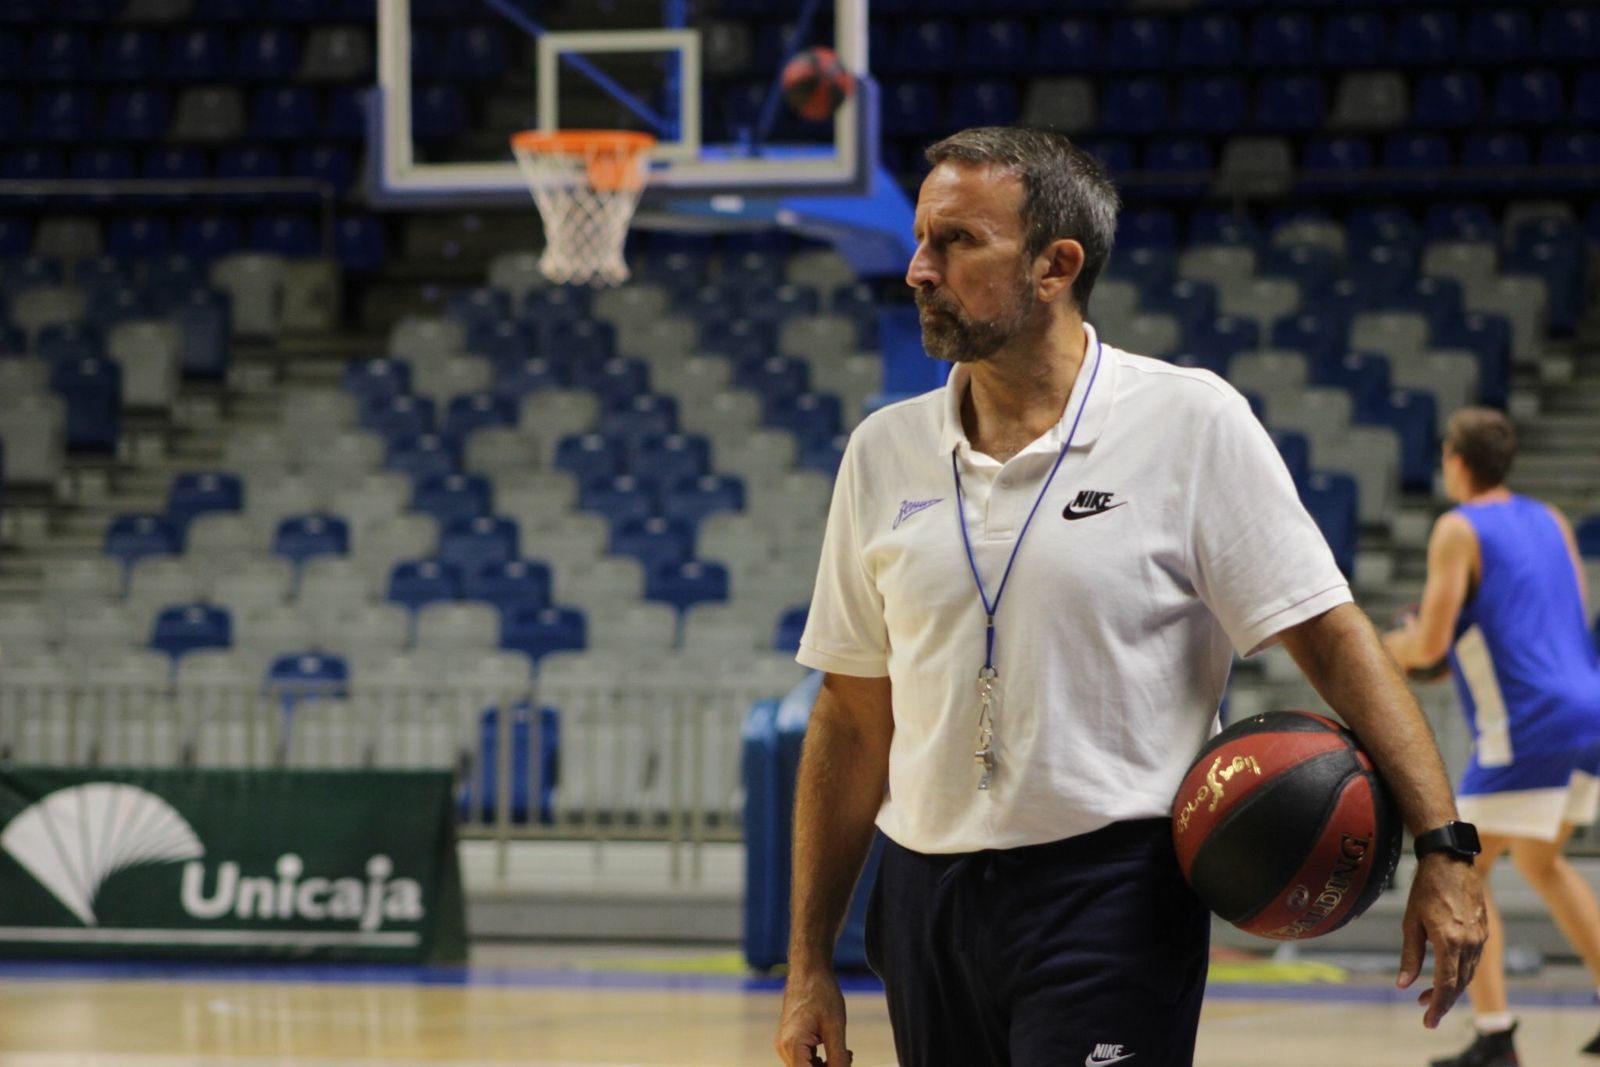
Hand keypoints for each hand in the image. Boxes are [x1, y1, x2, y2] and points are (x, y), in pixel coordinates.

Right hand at [775, 967, 851, 1065]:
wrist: (808, 969)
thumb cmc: (821, 993)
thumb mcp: (835, 1028)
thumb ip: (838, 1057)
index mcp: (792, 1045)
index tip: (842, 1065)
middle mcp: (784, 1048)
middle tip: (848, 1058)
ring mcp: (785, 1044)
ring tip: (846, 1053)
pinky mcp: (790, 1040)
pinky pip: (804, 1059)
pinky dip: (820, 1060)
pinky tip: (834, 1049)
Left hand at [1396, 853, 1486, 1027]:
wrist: (1451, 861)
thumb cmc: (1426, 888)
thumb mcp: (1411, 922)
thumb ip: (1410, 955)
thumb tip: (1403, 984)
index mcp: (1449, 940)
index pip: (1446, 984)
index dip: (1437, 1005)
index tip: (1427, 1020)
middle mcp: (1469, 942)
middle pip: (1460, 984)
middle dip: (1443, 1001)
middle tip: (1425, 1011)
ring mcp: (1480, 937)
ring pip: (1469, 974)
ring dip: (1451, 988)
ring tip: (1429, 995)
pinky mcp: (1483, 932)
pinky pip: (1473, 960)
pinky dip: (1460, 973)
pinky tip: (1446, 974)